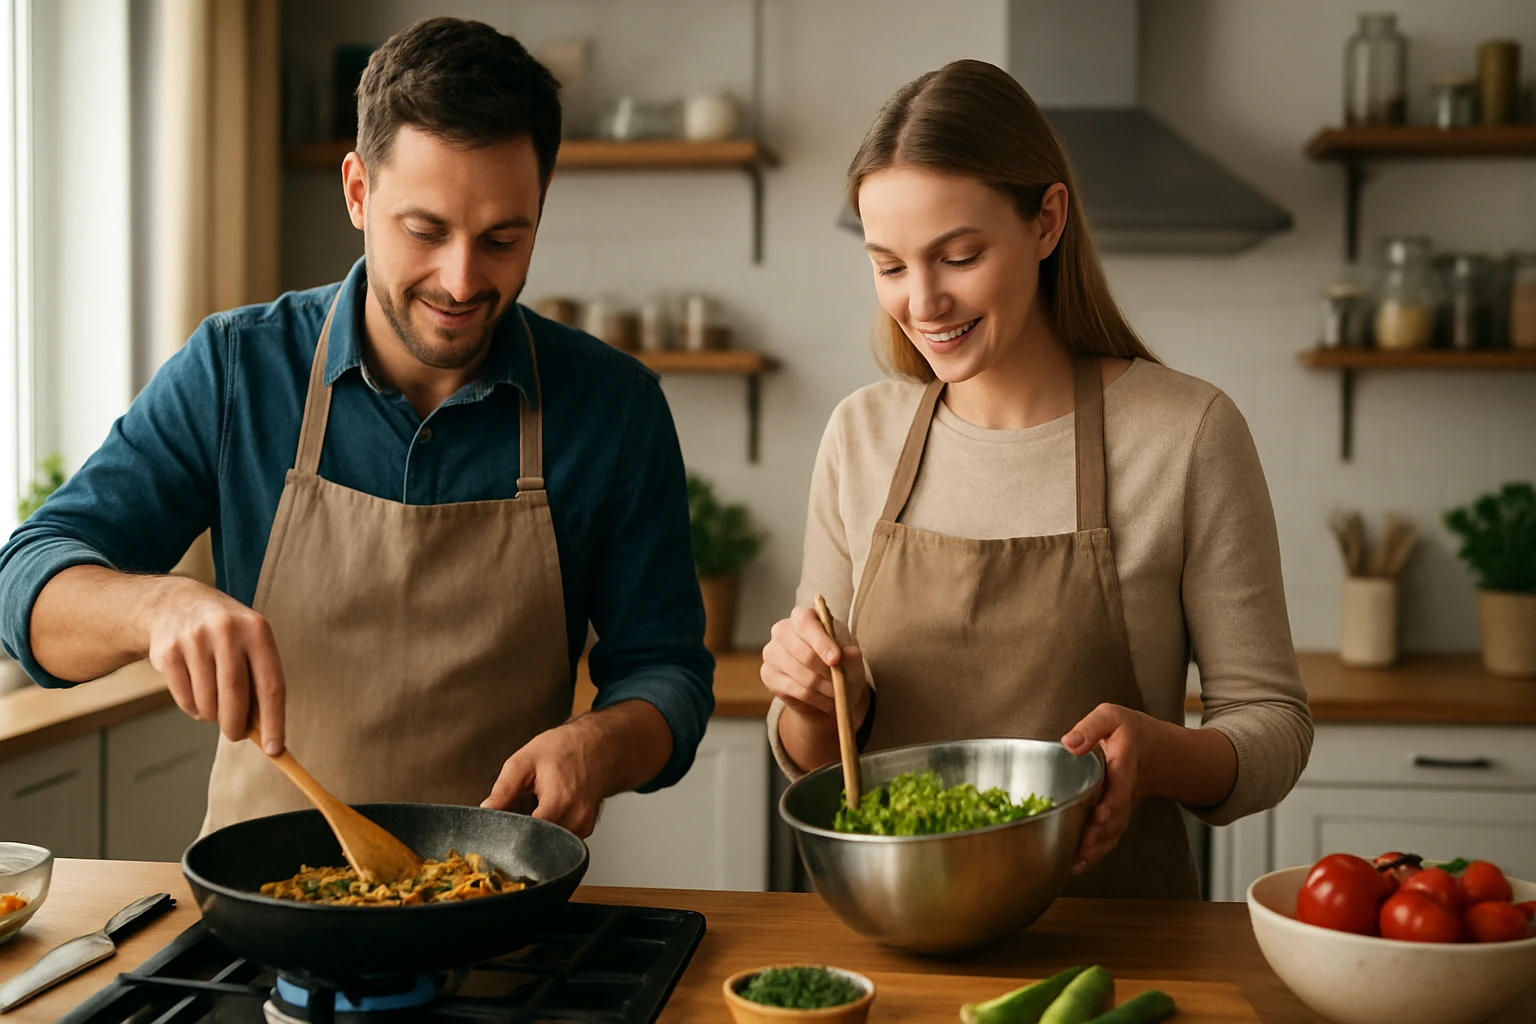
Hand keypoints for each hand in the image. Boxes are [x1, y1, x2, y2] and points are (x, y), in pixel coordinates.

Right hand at [142, 576, 285, 753]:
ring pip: (207, 703)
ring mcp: (195, 640)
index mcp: (257, 630)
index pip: (271, 685)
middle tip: (236, 735)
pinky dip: (193, 708)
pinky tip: (196, 691)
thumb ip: (260, 680)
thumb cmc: (225, 633)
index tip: (275, 749)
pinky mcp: (168, 652)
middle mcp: (227, 631)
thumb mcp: (250, 641)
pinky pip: (185, 699)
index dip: (274, 722)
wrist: (175, 603)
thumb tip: (266, 731)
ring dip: (212, 715)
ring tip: (214, 704)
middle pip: (236, 697)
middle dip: (236, 726)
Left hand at [482, 720, 605, 837]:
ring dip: (536, 835)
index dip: (510, 835)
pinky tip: (546, 815)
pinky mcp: (586, 829)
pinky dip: (549, 832)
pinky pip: (560, 840)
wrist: (600, 745)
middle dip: (521, 836)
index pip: (529, 835)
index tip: (499, 831)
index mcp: (559, 799)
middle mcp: (576, 817)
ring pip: (550, 844)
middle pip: (539, 844)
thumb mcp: (526, 760)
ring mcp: (584, 825)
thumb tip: (486, 810)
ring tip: (532, 813)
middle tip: (512, 821)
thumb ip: (504, 788)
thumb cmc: (565, 748)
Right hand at [761, 606, 870, 725]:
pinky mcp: (768, 674)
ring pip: (801, 674)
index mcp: (801, 616)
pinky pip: (795, 690)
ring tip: (837, 693)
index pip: (805, 623)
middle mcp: (781, 630)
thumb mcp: (851, 657)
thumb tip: (850, 654)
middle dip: (827, 672)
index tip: (836, 660)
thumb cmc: (838, 663)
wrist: (826, 687)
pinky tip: (826, 700)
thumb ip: (852, 655)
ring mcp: (771, 653)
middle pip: (803, 653)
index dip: (821, 642)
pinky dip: (816, 698)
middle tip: (842, 683)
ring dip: (824, 687)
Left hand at [1060, 703, 1160, 876]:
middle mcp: (1126, 789)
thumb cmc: (1127, 730)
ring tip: (1076, 862)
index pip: (1120, 786)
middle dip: (1100, 833)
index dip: (1111, 802)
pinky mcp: (1118, 815)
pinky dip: (1096, 852)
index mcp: (1125, 762)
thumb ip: (1090, 727)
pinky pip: (1110, 836)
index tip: (1099, 815)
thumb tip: (1068, 743)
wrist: (1155, 750)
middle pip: (1116, 815)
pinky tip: (1077, 865)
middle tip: (1082, 848)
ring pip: (1113, 831)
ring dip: (1096, 848)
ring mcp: (1124, 805)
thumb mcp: (1110, 717)